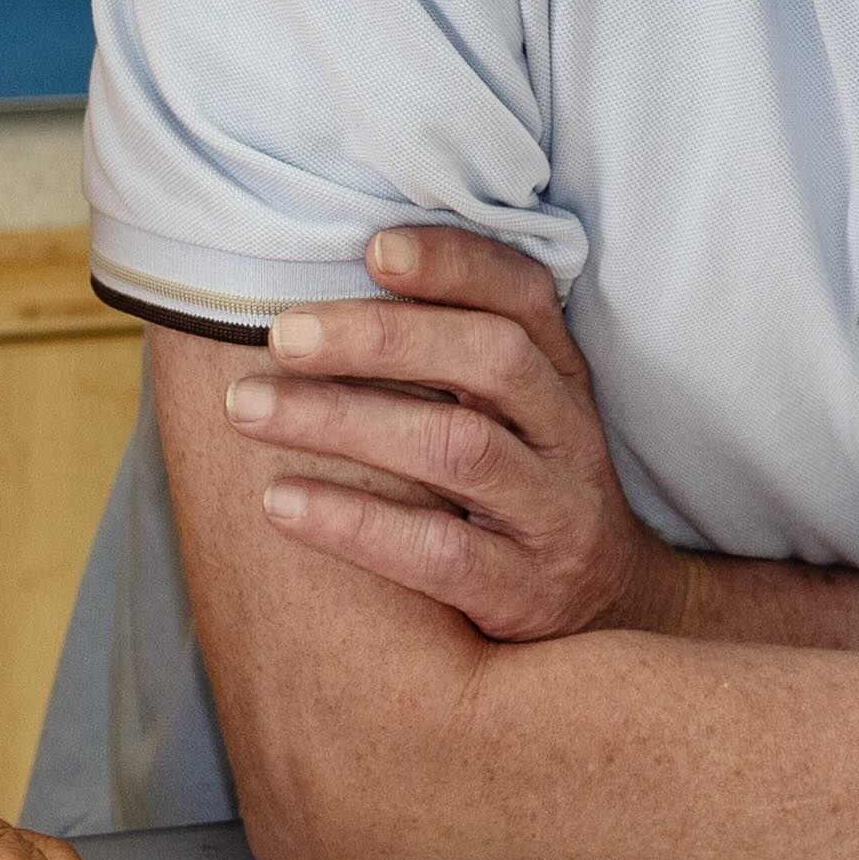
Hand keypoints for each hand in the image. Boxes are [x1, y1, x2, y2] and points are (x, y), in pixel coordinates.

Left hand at [217, 224, 683, 647]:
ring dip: (346, 421)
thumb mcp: (515, 415)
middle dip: (382, 338)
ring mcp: (554, 515)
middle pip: (493, 361)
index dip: (455, 265)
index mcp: (562, 376)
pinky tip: (280, 502)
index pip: (525, 297)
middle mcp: (567, 436)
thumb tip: (321, 293)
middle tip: (282, 334)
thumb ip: (451, 355)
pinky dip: (355, 524)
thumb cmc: (522, 492)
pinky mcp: (525, 592)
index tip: (372, 247)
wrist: (609, 611)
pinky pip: (440, 553)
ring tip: (249, 408)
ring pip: (458, 450)